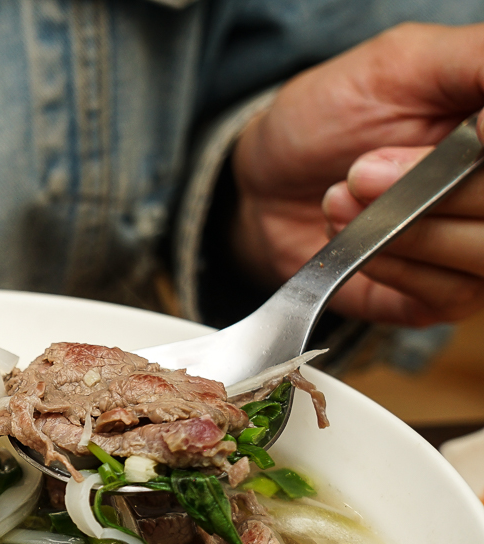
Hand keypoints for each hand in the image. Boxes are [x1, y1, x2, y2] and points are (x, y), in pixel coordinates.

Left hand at [230, 22, 483, 326]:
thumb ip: (475, 61)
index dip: (482, 150)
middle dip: (427, 189)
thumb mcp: (402, 61)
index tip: (459, 135)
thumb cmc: (332, 115)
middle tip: (361, 171)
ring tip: (342, 200)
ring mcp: (481, 246)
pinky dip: (389, 263)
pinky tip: (350, 236)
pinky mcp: (449, 296)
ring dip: (401, 228)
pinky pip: (448, 292)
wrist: (267, 184)